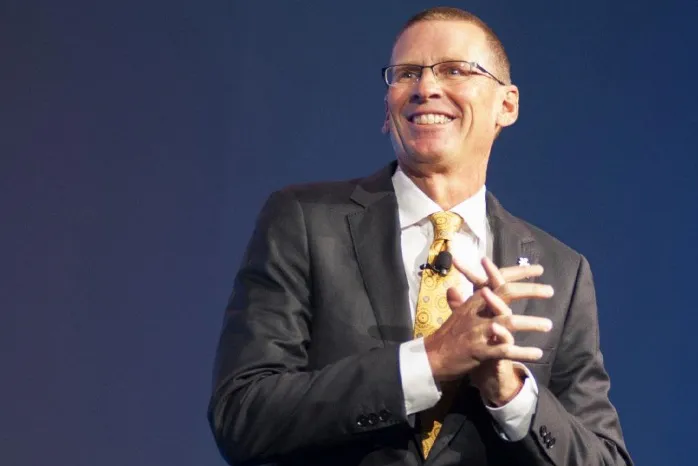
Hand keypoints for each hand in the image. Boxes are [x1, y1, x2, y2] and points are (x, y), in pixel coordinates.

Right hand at [454, 257, 553, 405]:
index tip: (537, 269)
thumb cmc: (448, 335)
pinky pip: (505, 350)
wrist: (432, 357)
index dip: (518, 273)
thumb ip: (463, 300)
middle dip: (530, 290)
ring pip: (509, 322)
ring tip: (549, 325)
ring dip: (531, 323)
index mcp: (474, 301)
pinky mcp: (480, 351)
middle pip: (507, 294)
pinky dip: (523, 352)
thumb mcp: (457, 313)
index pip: (498, 280)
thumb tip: (462, 286)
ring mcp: (479, 331)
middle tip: (550, 290)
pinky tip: (538, 353)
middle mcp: (478, 312)